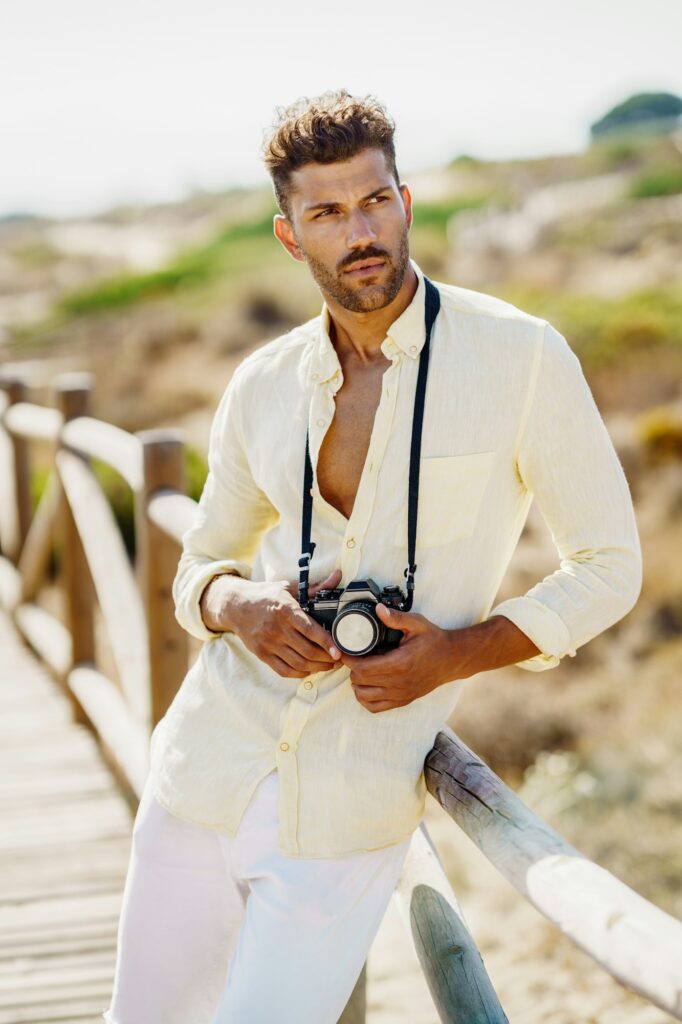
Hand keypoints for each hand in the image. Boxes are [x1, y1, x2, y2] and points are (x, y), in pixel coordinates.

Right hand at [221, 569, 343, 678]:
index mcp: (285, 610)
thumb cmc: (266, 595)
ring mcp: (268, 644)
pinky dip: (301, 673)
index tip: (339, 652)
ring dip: (318, 668)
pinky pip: (284, 670)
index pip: (310, 630)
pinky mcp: (262, 654)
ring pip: (298, 663)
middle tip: (339, 659)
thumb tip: (337, 576)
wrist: (236, 605)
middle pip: (307, 651)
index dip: (326, 643)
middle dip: (327, 659)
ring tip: (329, 665)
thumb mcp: (289, 587)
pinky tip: (310, 669)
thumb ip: (315, 587)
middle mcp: (276, 629)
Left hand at [339, 603, 471, 712]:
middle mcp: (398, 682)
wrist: (453, 659)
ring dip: (357, 684)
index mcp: (399, 663)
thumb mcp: (417, 624)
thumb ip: (396, 617)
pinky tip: (367, 685)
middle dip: (352, 669)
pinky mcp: (403, 700)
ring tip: (360, 670)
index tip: (346, 650)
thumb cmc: (435, 641)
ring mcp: (401, 694)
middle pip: (360, 681)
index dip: (349, 659)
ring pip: (364, 697)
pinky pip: (375, 707)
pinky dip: (365, 698)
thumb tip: (378, 609)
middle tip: (353, 657)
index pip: (362, 668)